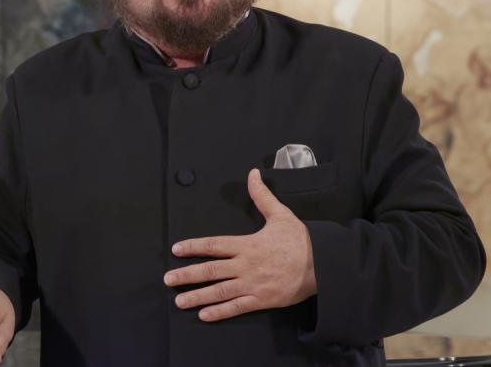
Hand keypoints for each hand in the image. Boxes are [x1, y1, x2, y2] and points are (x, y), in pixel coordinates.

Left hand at [164, 168, 316, 321]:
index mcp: (247, 244)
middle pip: (210, 270)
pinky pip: (236, 307)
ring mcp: (252, 285)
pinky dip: (219, 312)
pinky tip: (204, 315)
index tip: (176, 250)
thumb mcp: (280, 214)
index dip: (193, 247)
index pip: (213, 245)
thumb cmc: (300, 240)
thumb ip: (262, 196)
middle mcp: (245, 265)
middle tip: (168, 279)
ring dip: (197, 296)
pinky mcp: (262, 300)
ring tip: (179, 301)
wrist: (322, 264)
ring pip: (219, 291)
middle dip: (186, 275)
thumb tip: (252, 174)